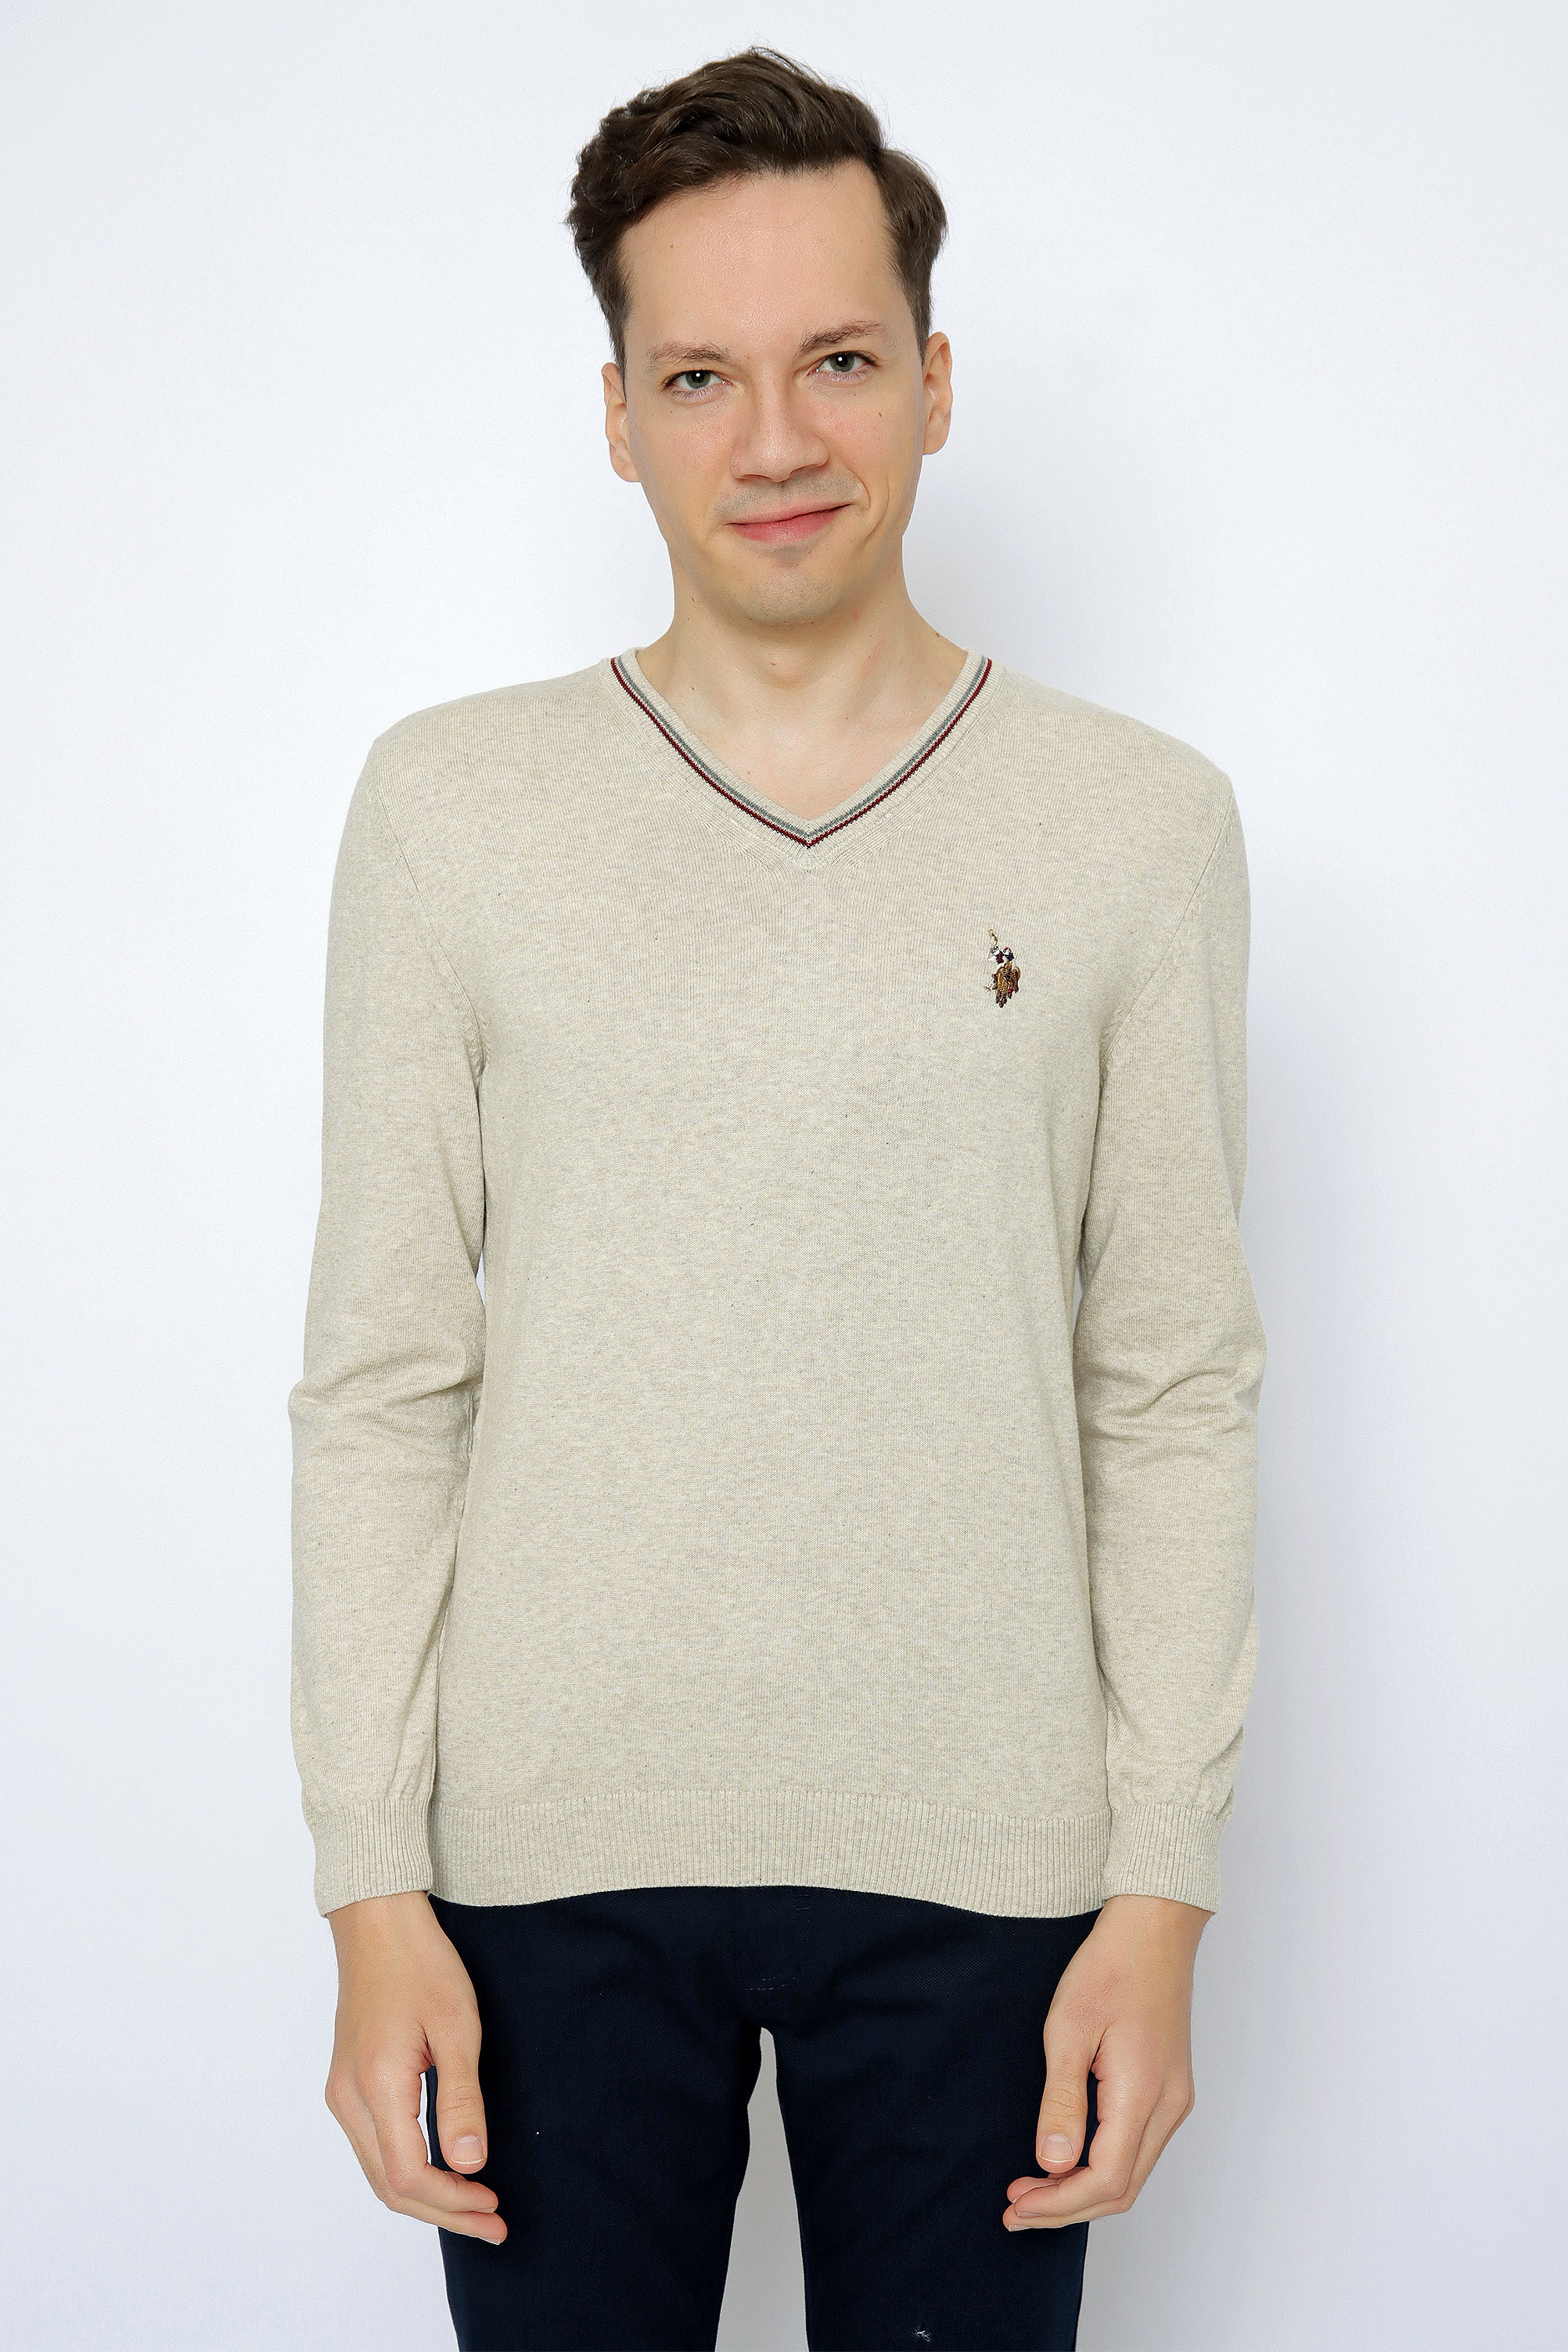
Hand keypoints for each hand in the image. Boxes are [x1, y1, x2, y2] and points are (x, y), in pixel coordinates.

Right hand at [324, 1890, 506, 2245]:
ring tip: (475, 2207)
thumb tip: (471, 2165)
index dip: (453, 2202)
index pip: (409, 2175)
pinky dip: (408, 2171)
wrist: (379, 1925)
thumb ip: (461, 2100)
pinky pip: (374, 2148)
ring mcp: (342, 2093)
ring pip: (379, 2172)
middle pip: (389, 2186)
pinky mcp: (348, 2085)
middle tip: (493, 2224)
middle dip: (443, 2212)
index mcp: (375, 2086)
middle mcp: (348, 2099)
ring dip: (426, 2196)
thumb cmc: (422, 1966)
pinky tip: (443, 2171)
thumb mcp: (456, 2028)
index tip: (493, 2207)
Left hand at [1003, 1892, 1208, 2229]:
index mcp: (1144, 2093)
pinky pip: (1138, 2148)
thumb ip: (1061, 2100)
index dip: (1058, 2204)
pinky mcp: (1170, 2089)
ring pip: (1132, 2173)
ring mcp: (1175, 2099)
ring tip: (1033, 2188)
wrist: (1153, 1928)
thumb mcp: (1069, 2028)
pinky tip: (1068, 2159)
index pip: (1104, 2179)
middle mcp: (1170, 2106)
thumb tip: (1051, 2163)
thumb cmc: (1110, 1967)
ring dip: (1083, 2190)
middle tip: (1016, 2207)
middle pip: (1121, 2188)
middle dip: (1066, 2207)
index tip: (1015, 2207)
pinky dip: (1101, 2166)